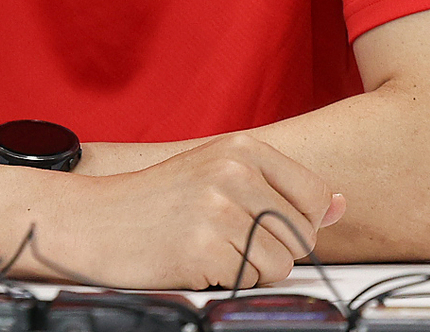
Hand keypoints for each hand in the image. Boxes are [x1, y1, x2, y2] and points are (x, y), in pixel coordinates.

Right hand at [31, 133, 344, 288]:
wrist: (91, 221)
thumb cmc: (155, 201)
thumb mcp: (217, 174)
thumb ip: (280, 187)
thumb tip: (338, 204)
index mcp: (242, 147)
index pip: (315, 195)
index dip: (296, 222)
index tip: (262, 223)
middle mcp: (235, 171)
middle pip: (301, 234)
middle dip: (271, 248)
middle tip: (224, 237)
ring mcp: (220, 208)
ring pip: (281, 264)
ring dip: (249, 269)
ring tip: (208, 248)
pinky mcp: (204, 247)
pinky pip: (249, 282)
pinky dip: (225, 280)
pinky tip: (194, 260)